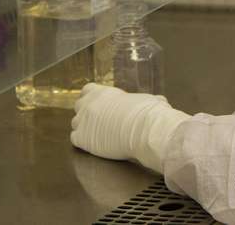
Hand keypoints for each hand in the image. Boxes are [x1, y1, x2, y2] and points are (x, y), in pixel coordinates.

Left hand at [70, 83, 190, 172]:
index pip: (87, 90)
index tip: (101, 103)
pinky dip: (83, 141)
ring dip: (84, 127)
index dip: (93, 97)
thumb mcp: (147, 99)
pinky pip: (75, 139)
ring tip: (98, 133)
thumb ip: (143, 100)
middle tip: (99, 119)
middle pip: (79, 106)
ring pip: (76, 123)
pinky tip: (94, 143)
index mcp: (102, 92)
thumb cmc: (147, 112)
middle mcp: (88, 105)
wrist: (144, 130)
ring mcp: (83, 122)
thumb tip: (158, 101)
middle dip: (87, 112)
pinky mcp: (82, 139)